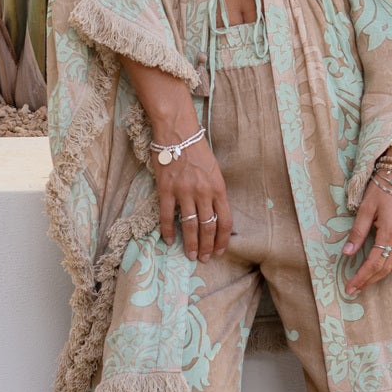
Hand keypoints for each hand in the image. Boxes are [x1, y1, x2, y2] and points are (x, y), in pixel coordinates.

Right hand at [155, 138, 232, 262]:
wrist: (178, 132)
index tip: (220, 251)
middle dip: (207, 246)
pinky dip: (168, 230)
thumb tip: (214, 213)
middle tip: (204, 259)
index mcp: (218, 188)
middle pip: (208, 227)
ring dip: (190, 243)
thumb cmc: (197, 150)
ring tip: (190, 255)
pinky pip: (168, 216)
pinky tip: (168, 240)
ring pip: (189, 225)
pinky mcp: (166, 190)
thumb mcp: (215, 170)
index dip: (222, 239)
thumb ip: (215, 192)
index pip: (225, 221)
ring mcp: (184, 192)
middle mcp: (203, 192)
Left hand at [343, 172, 391, 292]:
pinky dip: (384, 265)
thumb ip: (357, 232)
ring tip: (362, 283)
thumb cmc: (383, 187)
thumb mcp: (366, 209)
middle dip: (368, 281)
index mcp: (390, 233)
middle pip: (384, 268)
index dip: (361, 277)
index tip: (350, 287)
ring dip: (376, 276)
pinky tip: (375, 268)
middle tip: (353, 291)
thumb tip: (347, 254)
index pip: (374, 263)